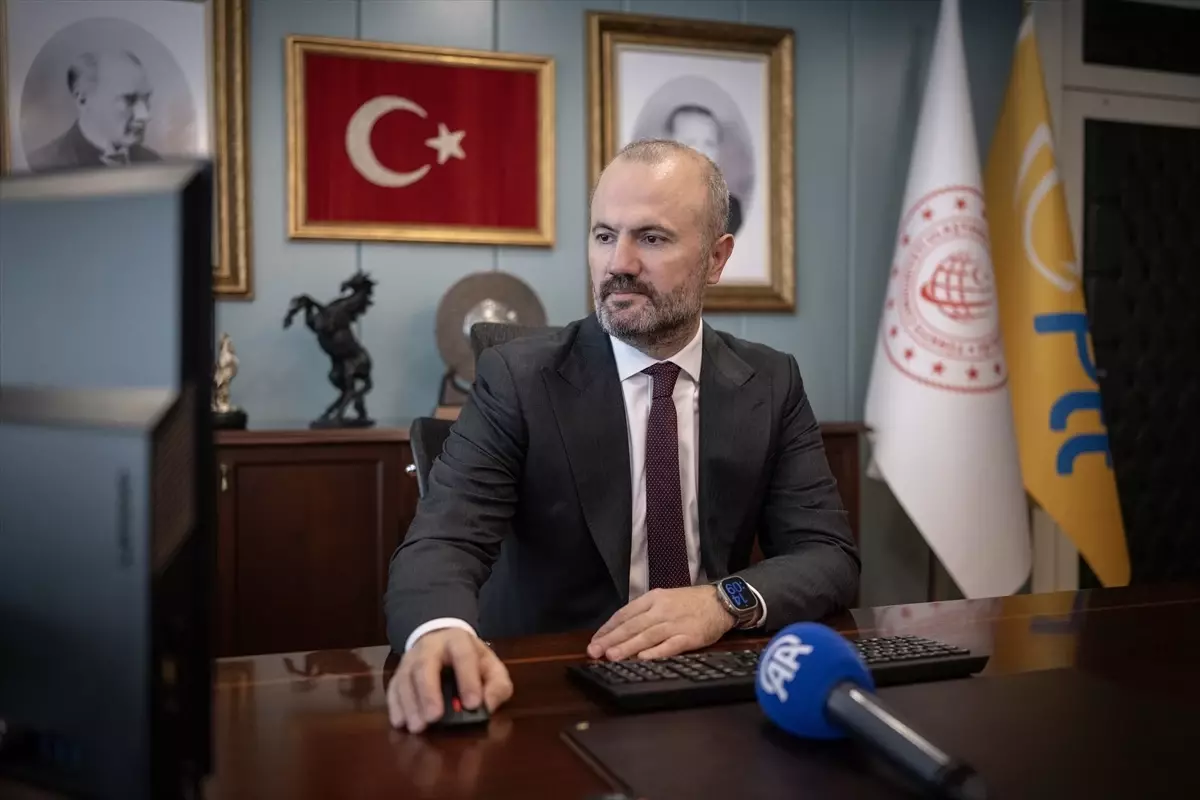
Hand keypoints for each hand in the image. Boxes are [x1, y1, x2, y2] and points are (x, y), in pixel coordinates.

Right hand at [386, 628, 513, 732]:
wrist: (442, 641)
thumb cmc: (470, 660)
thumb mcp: (491, 667)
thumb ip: (497, 686)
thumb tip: (488, 705)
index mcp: (458, 642)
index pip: (463, 656)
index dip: (468, 679)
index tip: (473, 705)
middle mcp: (430, 648)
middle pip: (425, 666)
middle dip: (429, 692)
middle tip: (434, 717)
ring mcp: (410, 660)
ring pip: (405, 678)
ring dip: (410, 704)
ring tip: (418, 727)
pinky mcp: (398, 673)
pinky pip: (392, 688)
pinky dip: (395, 706)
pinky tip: (400, 722)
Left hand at [587, 586, 734, 661]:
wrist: (720, 601)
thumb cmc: (689, 602)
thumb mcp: (664, 599)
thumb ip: (644, 613)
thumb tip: (620, 630)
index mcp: (653, 599)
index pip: (625, 613)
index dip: (608, 628)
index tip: (595, 640)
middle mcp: (661, 610)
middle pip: (632, 625)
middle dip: (611, 639)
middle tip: (594, 651)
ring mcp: (675, 624)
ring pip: (647, 636)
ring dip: (628, 646)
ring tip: (611, 656)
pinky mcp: (690, 636)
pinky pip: (670, 645)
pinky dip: (656, 652)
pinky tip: (643, 659)